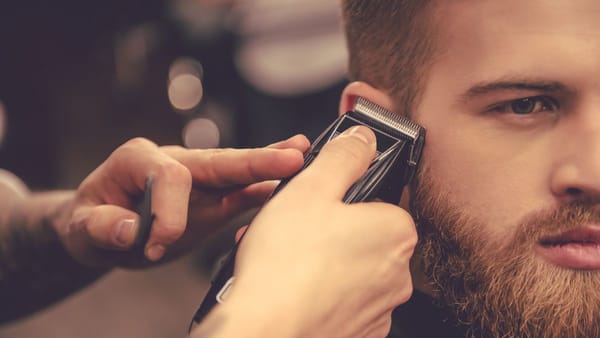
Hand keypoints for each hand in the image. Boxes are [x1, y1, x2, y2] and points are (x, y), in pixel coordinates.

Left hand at [56, 136, 308, 267]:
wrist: (101, 230)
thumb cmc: (89, 222)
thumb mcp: (81, 228)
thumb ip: (103, 226)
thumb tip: (132, 230)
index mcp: (139, 159)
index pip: (171, 175)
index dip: (172, 211)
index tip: (159, 245)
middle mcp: (174, 160)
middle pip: (218, 159)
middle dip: (254, 160)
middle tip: (292, 157)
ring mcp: (196, 178)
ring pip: (235, 171)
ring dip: (269, 165)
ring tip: (301, 154)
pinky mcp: (211, 198)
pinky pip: (240, 192)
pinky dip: (264, 189)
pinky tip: (290, 182)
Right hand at [205, 126, 416, 337]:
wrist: (265, 333)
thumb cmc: (285, 265)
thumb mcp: (310, 188)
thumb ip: (344, 156)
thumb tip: (363, 139)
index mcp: (396, 231)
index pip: (379, 200)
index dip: (341, 197)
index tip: (317, 204)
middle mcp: (398, 274)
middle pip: (361, 236)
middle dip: (326, 230)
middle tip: (290, 232)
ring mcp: (380, 309)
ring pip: (348, 271)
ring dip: (318, 261)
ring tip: (281, 260)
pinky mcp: (359, 334)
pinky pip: (340, 302)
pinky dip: (317, 293)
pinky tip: (289, 289)